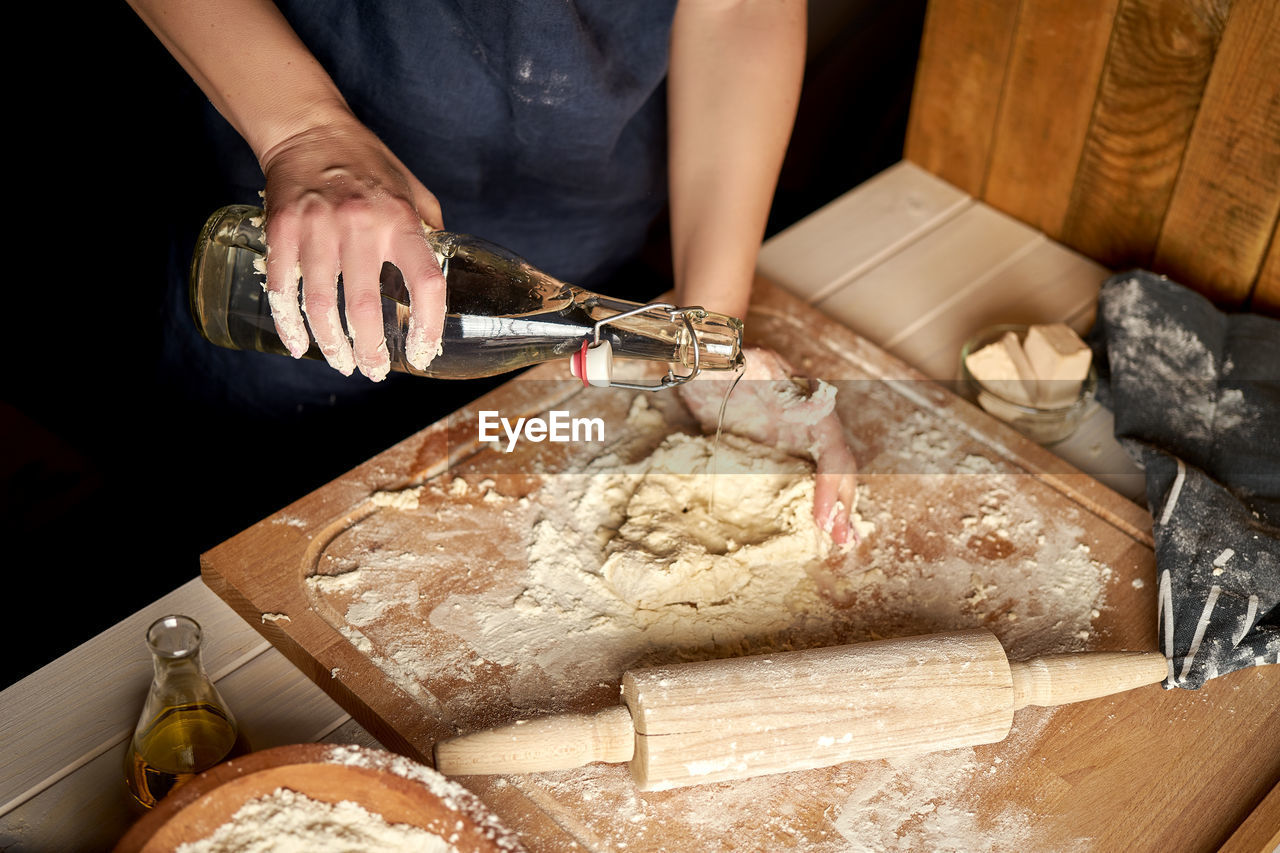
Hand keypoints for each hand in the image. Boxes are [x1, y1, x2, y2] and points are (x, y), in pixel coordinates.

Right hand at [259, 118, 445, 380]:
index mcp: (401, 219)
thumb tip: (447, 275)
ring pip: (320, 305)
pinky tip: (299, 343)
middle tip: (373, 372)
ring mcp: (317, 227)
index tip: (422, 353)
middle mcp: (360, 225)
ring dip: (331, 345)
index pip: (426, 284)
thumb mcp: (414, 191)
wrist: (308, 128)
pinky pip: (283, 287)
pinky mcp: (282, 229)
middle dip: (371, 351)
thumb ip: (430, 233)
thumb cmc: (368, 163)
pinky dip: (289, 323)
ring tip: (341, 363)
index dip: (428, 327)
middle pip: (364, 308)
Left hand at [677, 347, 858, 543]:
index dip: (831, 484)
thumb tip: (745, 374)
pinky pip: (803, 480)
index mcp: (807, 402)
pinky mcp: (777, 452)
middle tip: (841, 540)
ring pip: (828, 476)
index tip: (823, 516)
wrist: (705, 362)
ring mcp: (795, 439)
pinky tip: (816, 526)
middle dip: (842, 504)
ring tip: (839, 540)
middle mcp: (809, 423)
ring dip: (836, 508)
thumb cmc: (719, 359)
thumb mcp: (732, 360)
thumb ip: (742, 369)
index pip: (831, 450)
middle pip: (838, 468)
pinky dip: (813, 503)